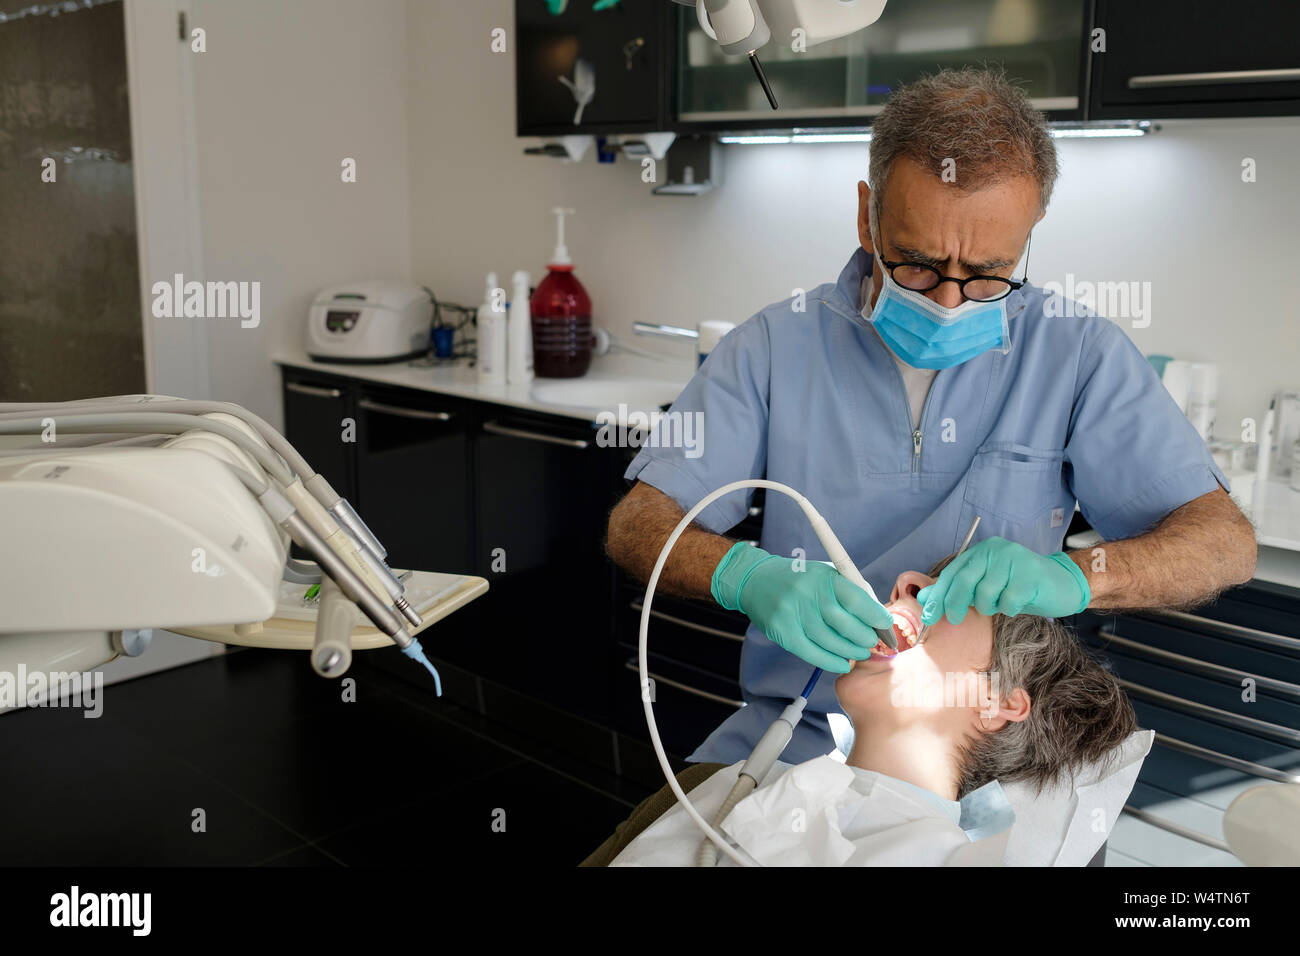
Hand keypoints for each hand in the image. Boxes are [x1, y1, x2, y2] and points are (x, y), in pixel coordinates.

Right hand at [711, 543, 893, 672]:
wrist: (756, 580)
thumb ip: (851, 592)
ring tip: (859, 653)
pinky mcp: (783, 631)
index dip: (876, 617)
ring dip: (850, 652)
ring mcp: (794, 614)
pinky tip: (842, 663)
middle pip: (846, 625)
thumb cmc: (800, 580)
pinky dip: (831, 662)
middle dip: (865, 638)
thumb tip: (878, 617)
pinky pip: (812, 653)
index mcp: (824, 577)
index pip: (857, 600)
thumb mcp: (826, 575)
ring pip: (830, 642)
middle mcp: (809, 594)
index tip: (886, 626)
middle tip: (872, 643)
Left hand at [917, 537, 1090, 625]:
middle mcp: (996, 550)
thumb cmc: (1019, 586)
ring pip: (986, 594)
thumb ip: (955, 589)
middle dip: (955, 604)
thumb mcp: (984, 587)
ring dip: (990, 607)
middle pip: (964, 581)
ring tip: (1001, 604)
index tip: (928, 617)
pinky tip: (1018, 603)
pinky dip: (1009, 609)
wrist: (1062, 583)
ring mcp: (1014, 560)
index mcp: (981, 551)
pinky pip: (1008, 601)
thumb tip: (923, 597)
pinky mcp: (1031, 575)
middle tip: (956, 619)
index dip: (938, 596)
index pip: (952, 573)